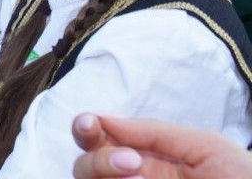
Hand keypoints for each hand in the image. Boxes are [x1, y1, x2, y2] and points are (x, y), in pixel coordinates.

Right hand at [72, 113, 251, 178]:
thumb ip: (155, 132)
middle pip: (84, 168)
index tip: (92, 125)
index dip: (87, 128)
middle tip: (130, 163)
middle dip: (97, 159)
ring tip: (137, 178)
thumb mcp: (208, 148)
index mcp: (147, 159)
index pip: (99, 139)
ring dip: (103, 174)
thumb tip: (104, 120)